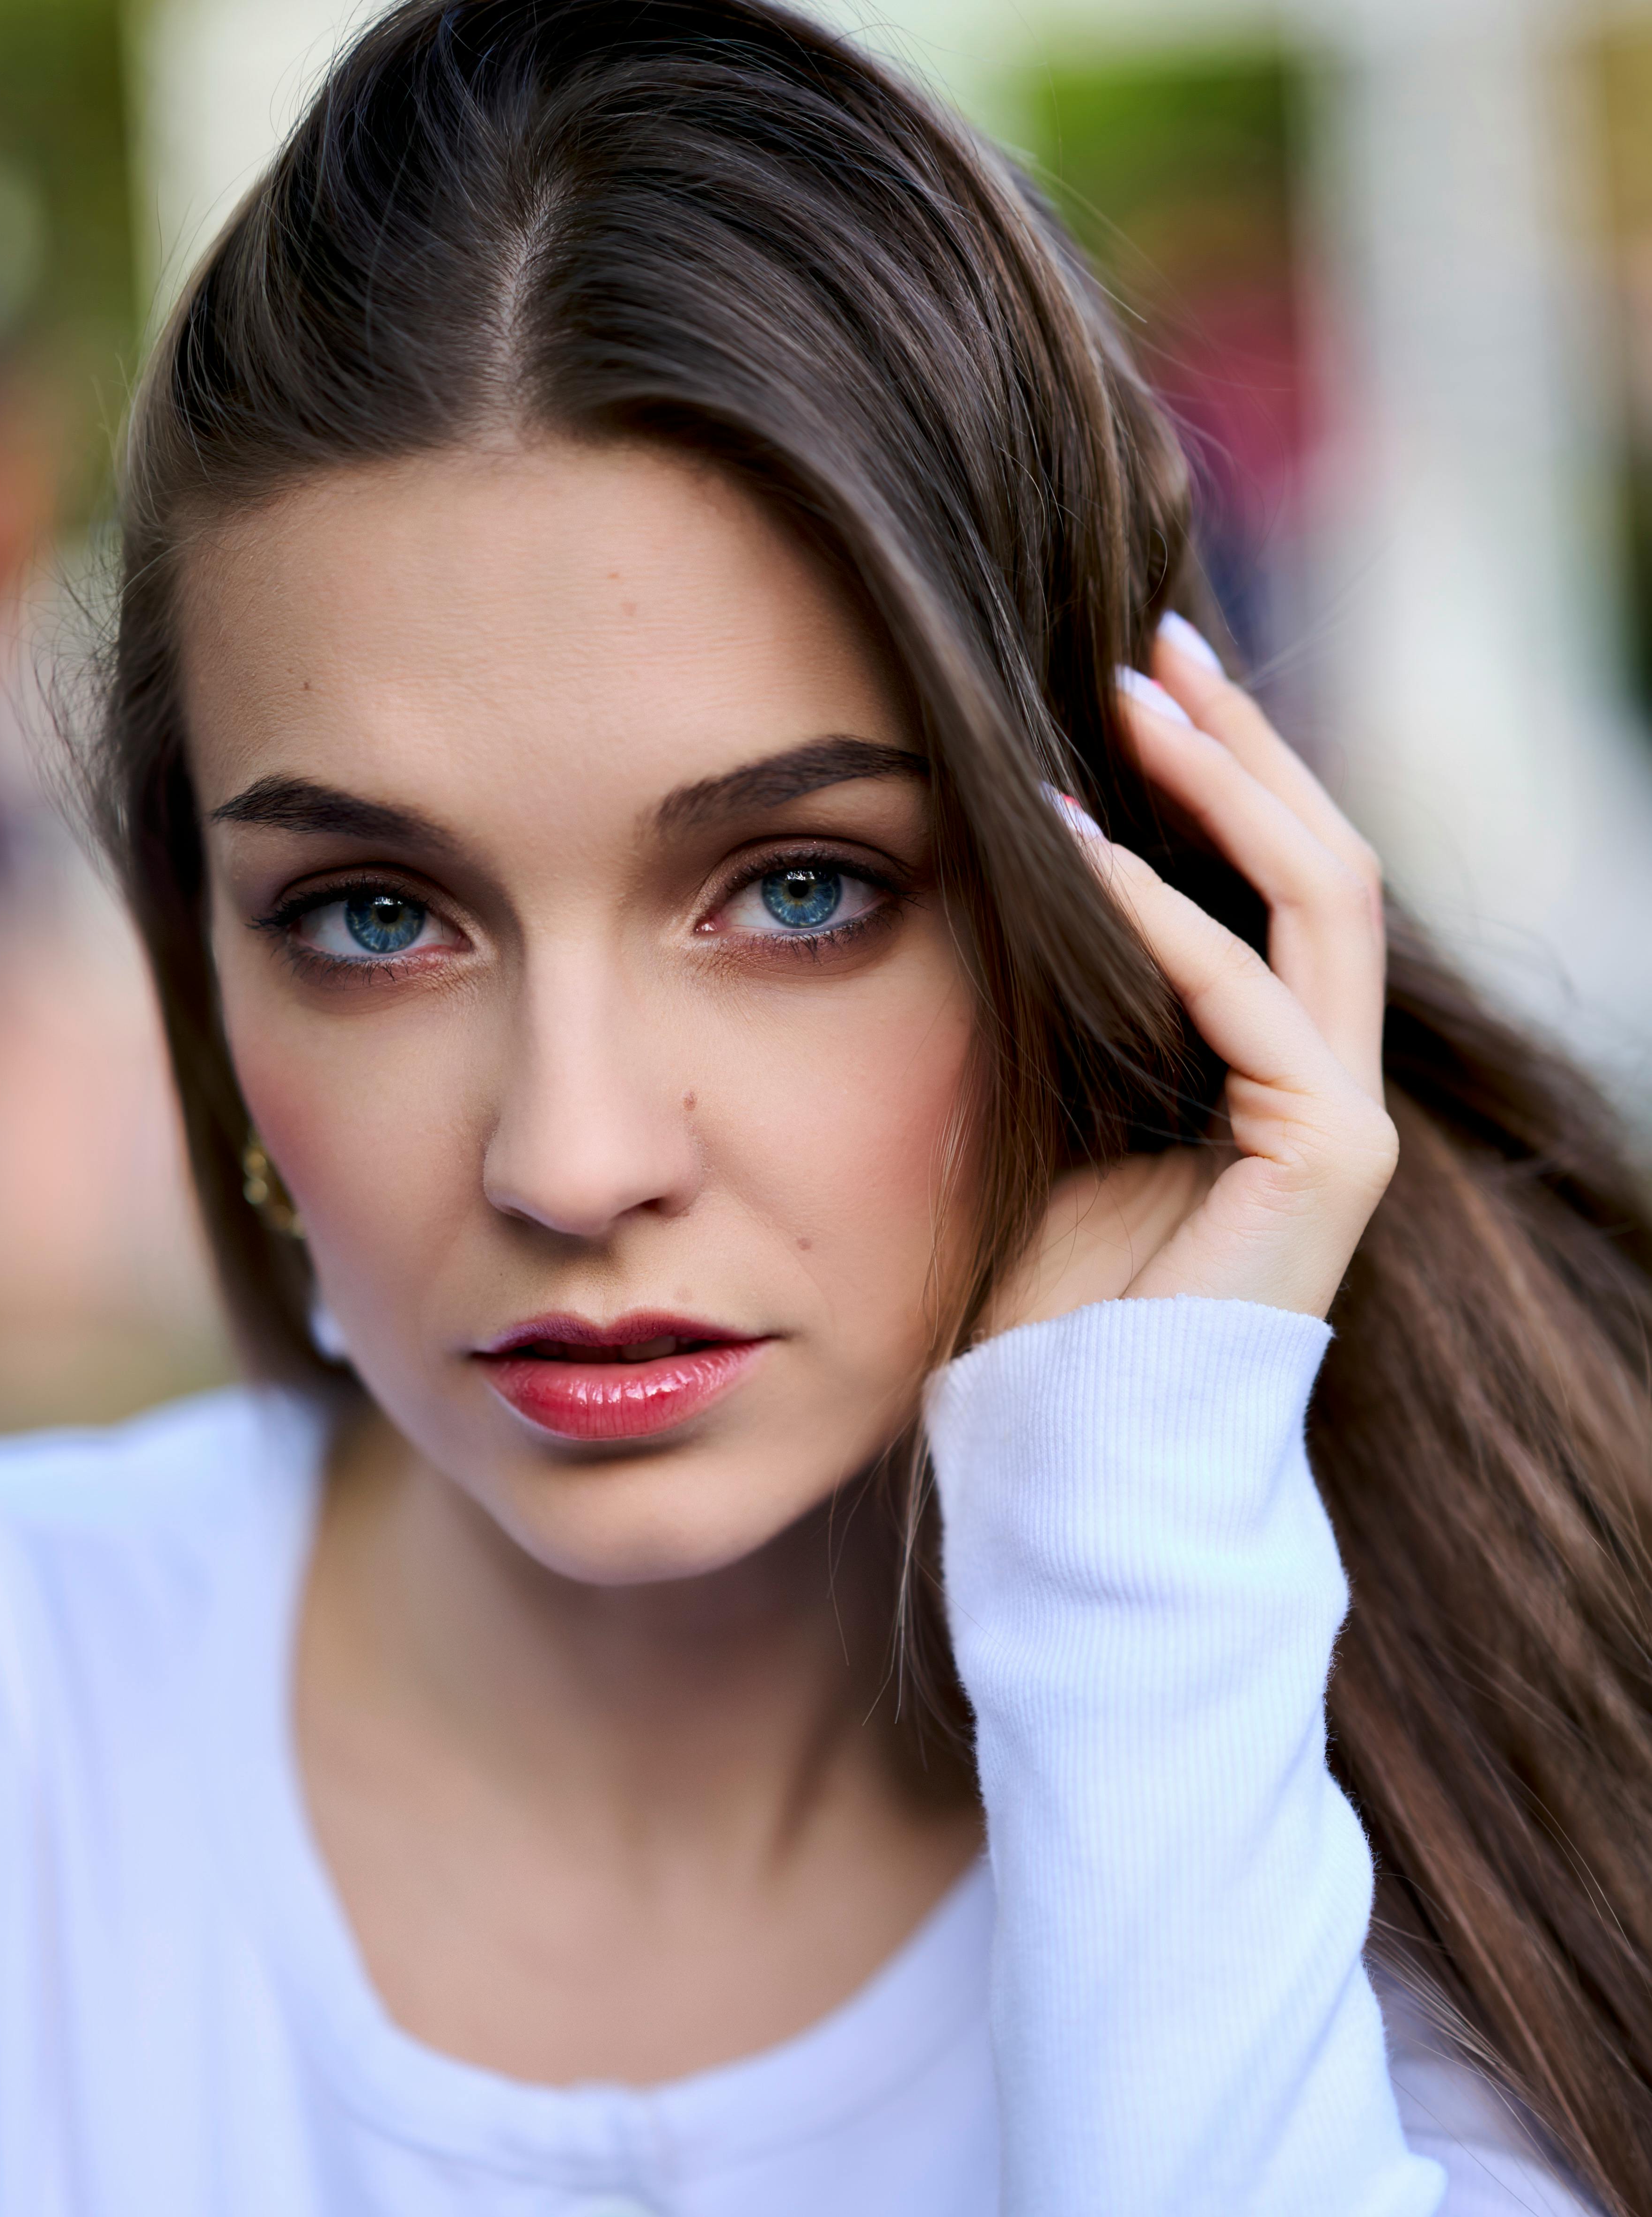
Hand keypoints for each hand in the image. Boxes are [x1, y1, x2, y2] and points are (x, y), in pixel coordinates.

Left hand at [989, 617, 1397, 1330]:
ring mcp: (1340, 1113)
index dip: (1217, 771)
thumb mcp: (1050, 1107)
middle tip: (1153, 637)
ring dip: (1222, 784)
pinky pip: (1248, 995)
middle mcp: (1327, 1077)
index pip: (1272, 883)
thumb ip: (1072, 1002)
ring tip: (1133, 692)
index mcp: (1270, 1066)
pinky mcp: (1327, 1152)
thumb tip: (1017, 864)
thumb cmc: (1042, 1298)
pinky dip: (1164, 915)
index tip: (1130, 676)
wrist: (1070, 1438)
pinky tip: (1086, 850)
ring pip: (1318, 896)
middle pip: (1319, 860)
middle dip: (1237, 741)